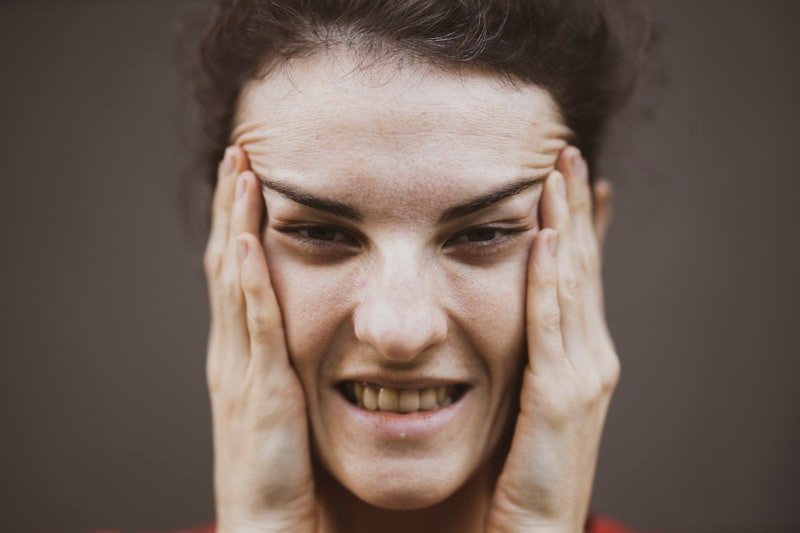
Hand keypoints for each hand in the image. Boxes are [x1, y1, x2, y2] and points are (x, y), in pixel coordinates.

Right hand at [204, 146, 316, 532]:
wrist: (268, 523)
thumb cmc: (286, 467)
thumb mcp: (285, 400)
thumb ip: (292, 360)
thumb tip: (317, 328)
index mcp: (241, 351)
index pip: (236, 270)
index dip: (239, 221)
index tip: (248, 175)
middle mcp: (232, 351)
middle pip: (228, 261)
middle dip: (233, 206)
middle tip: (239, 153)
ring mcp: (241, 369)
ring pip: (236, 282)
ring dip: (239, 225)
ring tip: (242, 174)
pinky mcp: (261, 393)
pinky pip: (257, 328)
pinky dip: (252, 283)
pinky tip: (253, 243)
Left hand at [485, 147, 620, 532]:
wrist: (535, 529)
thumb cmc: (520, 468)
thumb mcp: (525, 399)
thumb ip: (522, 355)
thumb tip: (503, 321)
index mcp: (579, 355)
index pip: (579, 274)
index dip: (578, 222)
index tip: (569, 177)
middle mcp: (592, 356)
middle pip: (583, 265)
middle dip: (575, 207)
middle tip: (566, 152)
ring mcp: (583, 374)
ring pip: (572, 283)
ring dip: (566, 224)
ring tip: (559, 173)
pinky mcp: (562, 395)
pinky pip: (552, 324)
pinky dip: (550, 279)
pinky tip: (546, 239)